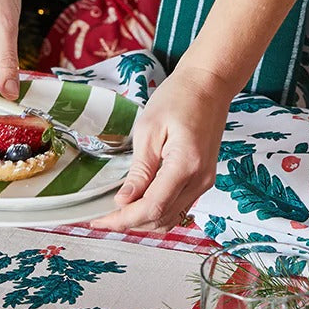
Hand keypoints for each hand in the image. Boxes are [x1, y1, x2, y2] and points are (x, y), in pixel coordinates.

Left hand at [89, 64, 231, 232]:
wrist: (209, 86)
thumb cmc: (180, 98)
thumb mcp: (149, 130)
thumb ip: (139, 170)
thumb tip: (124, 200)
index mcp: (186, 165)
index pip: (152, 208)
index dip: (123, 219)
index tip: (100, 220)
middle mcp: (200, 180)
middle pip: (161, 219)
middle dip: (129, 223)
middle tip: (101, 217)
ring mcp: (204, 182)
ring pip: (171, 218)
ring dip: (143, 220)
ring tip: (116, 212)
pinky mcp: (202, 180)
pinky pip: (178, 206)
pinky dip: (156, 210)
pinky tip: (137, 202)